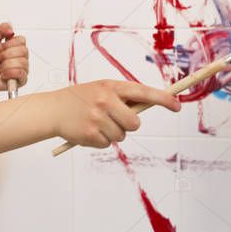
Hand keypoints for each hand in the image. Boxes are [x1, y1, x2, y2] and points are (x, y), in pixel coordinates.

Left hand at [0, 22, 28, 92]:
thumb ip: (2, 28)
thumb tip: (12, 29)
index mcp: (17, 46)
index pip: (22, 40)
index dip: (9, 44)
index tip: (1, 48)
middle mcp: (22, 57)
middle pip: (23, 51)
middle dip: (6, 55)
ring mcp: (23, 69)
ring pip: (22, 62)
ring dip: (6, 65)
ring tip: (0, 68)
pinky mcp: (21, 81)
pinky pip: (21, 74)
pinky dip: (9, 73)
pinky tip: (3, 75)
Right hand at [50, 79, 180, 147]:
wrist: (53, 109)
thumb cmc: (81, 98)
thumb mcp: (101, 89)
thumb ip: (122, 96)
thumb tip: (148, 107)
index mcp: (111, 87)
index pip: (143, 92)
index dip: (162, 99)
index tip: (177, 106)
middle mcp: (105, 101)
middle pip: (135, 123)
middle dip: (128, 124)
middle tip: (114, 118)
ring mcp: (98, 118)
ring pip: (121, 136)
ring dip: (113, 133)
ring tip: (96, 123)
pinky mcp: (91, 135)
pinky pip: (108, 144)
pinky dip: (101, 140)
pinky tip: (89, 130)